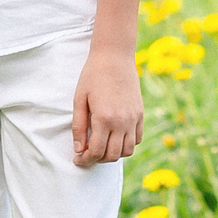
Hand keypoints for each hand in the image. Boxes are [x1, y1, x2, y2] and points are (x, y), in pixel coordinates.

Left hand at [70, 47, 142, 166]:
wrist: (114, 57)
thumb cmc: (93, 75)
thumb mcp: (79, 100)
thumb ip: (78, 126)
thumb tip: (78, 149)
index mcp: (104, 119)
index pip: (96, 152)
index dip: (85, 160)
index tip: (78, 159)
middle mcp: (121, 122)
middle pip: (112, 156)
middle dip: (97, 160)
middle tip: (87, 154)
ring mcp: (133, 118)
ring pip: (127, 151)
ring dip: (113, 154)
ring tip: (102, 147)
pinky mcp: (140, 114)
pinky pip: (137, 138)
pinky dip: (127, 144)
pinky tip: (115, 138)